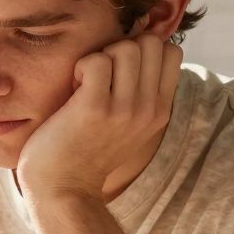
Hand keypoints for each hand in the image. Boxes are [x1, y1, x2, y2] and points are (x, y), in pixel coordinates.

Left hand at [16, 34, 182, 201]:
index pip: (170, 52)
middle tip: (100, 75)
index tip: (119, 72)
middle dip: (121, 48)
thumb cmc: (85, 152)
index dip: (143, 50)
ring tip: (86, 83)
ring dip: (100, 57)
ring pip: (126, 48)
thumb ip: (139, 94)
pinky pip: (96, 61)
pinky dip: (81, 66)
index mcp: (159, 111)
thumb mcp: (127, 125)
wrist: (63, 190)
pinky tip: (74, 88)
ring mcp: (124, 109)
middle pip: (150, 43)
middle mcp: (148, 109)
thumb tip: (139, 49)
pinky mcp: (94, 108)